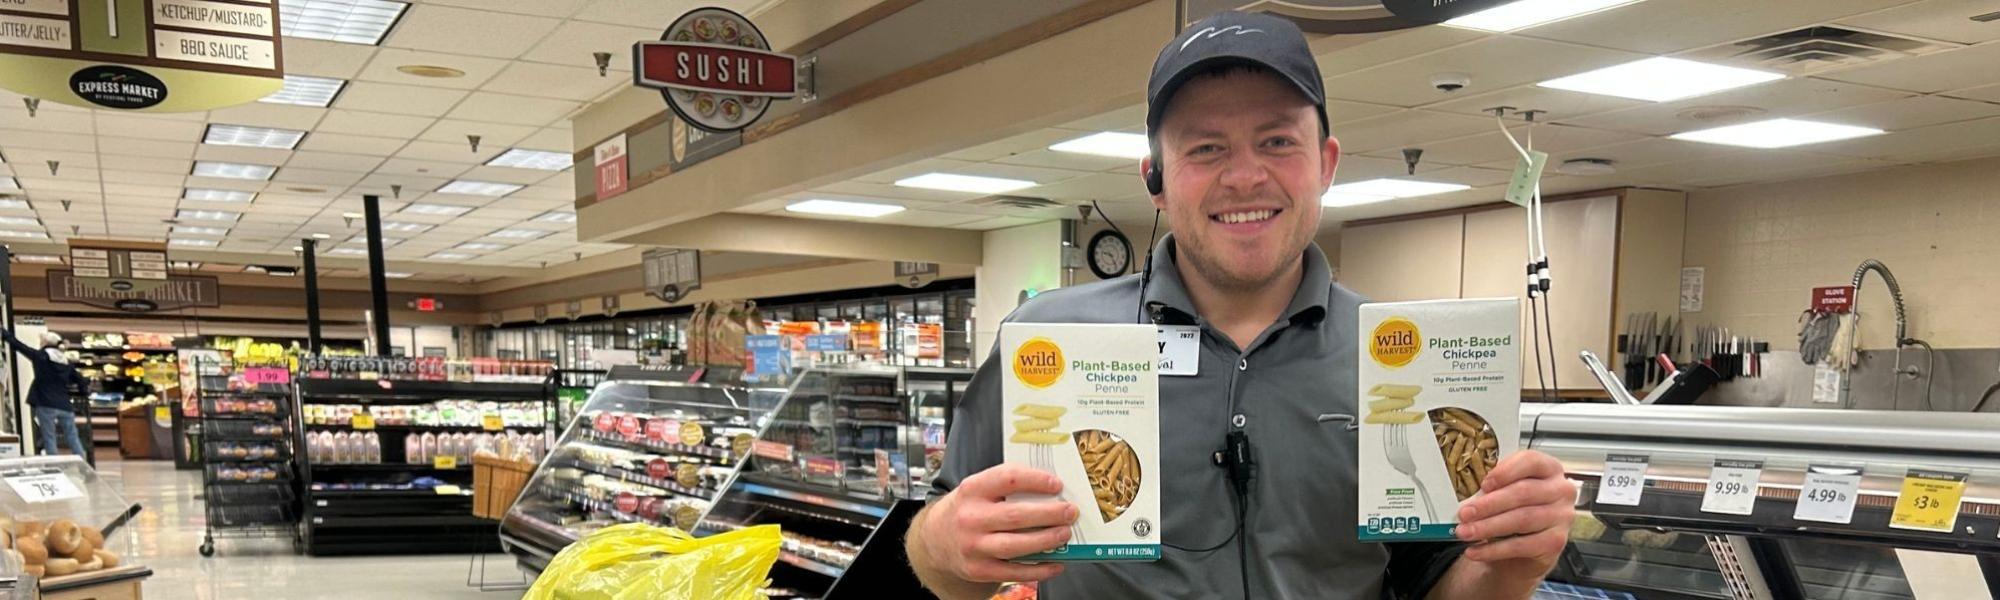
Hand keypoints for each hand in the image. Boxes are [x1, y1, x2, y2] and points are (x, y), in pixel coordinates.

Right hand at [917, 463, 1077, 583]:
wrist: (935, 540)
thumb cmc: (967, 510)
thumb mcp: (978, 490)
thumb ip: (1007, 486)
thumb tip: (1049, 490)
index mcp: (972, 490)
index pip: (1007, 479)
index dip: (1035, 480)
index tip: (1056, 484)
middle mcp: (971, 518)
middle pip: (1016, 516)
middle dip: (1049, 514)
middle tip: (1069, 512)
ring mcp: (974, 546)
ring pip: (1016, 546)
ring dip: (1046, 540)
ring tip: (1065, 534)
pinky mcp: (979, 570)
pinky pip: (1014, 572)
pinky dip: (1039, 569)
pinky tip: (1056, 563)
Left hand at [1454, 450, 1573, 571]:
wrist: (1529, 544)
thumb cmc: (1515, 508)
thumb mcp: (1507, 490)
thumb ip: (1494, 487)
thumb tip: (1468, 496)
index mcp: (1549, 468)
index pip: (1531, 461)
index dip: (1506, 471)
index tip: (1483, 483)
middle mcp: (1561, 490)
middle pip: (1523, 493)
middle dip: (1489, 504)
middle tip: (1464, 513)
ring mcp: (1562, 517)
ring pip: (1521, 520)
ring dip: (1488, 527)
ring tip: (1465, 532)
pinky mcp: (1555, 542)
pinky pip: (1521, 546)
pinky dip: (1493, 549)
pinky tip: (1474, 551)